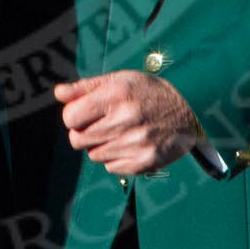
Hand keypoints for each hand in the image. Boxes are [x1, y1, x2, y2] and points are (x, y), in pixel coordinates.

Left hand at [54, 71, 201, 174]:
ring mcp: (136, 144)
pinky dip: (115, 158)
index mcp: (116, 96)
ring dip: (100, 145)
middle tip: (100, 123)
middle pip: (78, 140)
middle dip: (83, 132)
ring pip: (94, 155)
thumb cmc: (149, 92)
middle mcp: (126, 121)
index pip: (71, 118)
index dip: (74, 115)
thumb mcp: (119, 80)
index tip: (84, 112)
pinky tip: (130, 143)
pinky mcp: (146, 162)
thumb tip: (58, 93)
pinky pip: (111, 168)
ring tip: (119, 132)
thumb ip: (85, 87)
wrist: (191, 109)